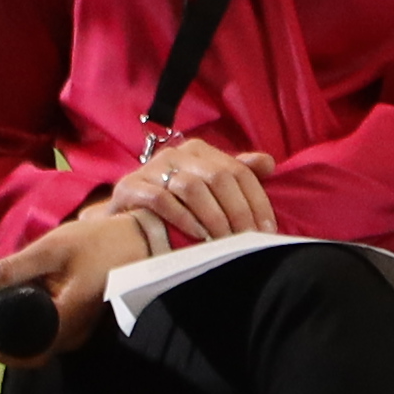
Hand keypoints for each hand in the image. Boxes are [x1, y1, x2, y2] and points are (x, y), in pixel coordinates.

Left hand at [0, 205, 148, 365]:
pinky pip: (40, 332)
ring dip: (5, 327)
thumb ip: (11, 269)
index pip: (17, 350)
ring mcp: (74, 334)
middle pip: (21, 352)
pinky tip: (11, 297)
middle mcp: (70, 338)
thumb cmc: (97, 243)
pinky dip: (20, 321)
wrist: (138, 242)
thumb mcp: (51, 249)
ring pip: (30, 344)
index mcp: (64, 323)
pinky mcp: (74, 324)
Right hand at [109, 137, 282, 251]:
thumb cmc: (173, 205)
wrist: (125, 218)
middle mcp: (177, 154)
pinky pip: (162, 200)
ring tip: (224, 242)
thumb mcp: (206, 188)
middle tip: (248, 240)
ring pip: (192, 187)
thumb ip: (236, 175)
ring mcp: (152, 168)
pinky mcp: (131, 187)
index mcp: (199, 151)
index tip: (266, 230)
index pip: (238, 171)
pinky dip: (183, 219)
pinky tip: (198, 236)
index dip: (257, 201)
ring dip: (213, 217)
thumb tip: (268, 163)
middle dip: (238, 212)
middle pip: (219, 177)